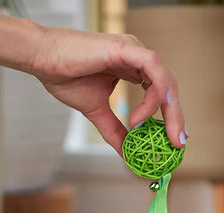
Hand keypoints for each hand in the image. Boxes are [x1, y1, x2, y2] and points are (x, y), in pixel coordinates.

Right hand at [29, 28, 185, 155]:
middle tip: (179, 143)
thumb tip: (126, 153)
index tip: (173, 140)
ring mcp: (134, 51)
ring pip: (165, 80)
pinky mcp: (127, 48)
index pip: (160, 92)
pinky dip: (152, 96)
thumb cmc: (65, 77)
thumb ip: (114, 130)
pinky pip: (152, 71)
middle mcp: (137, 58)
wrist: (44, 60)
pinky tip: (139, 119)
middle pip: (168, 88)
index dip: (170, 116)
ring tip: (163, 136)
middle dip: (176, 117)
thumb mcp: (95, 111)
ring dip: (170, 110)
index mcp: (132, 69)